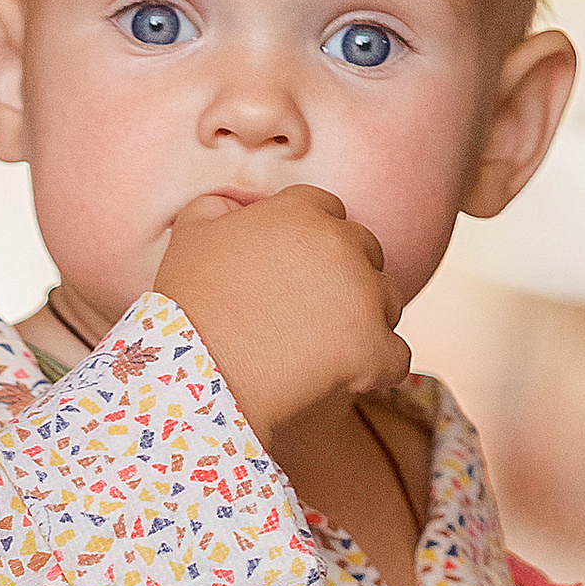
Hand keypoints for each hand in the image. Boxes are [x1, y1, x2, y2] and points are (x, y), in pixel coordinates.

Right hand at [154, 185, 405, 439]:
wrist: (197, 374)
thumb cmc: (188, 308)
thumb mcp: (188, 238)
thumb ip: (216, 207)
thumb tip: (232, 206)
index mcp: (301, 212)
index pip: (328, 212)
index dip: (314, 243)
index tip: (296, 273)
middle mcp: (341, 243)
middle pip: (367, 252)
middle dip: (347, 279)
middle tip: (312, 315)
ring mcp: (363, 295)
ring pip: (388, 301)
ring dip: (366, 321)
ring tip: (326, 349)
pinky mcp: (374, 347)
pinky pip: (396, 356)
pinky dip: (376, 369)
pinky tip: (346, 379)